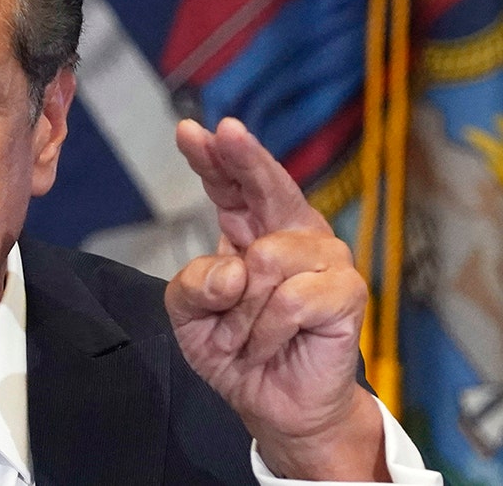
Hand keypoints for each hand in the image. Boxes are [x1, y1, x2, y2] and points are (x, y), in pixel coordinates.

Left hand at [166, 118, 387, 480]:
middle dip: (245, 158)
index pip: (229, 185)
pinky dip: (267, 329)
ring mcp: (324, 258)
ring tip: (245, 336)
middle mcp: (290, 234)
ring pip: (266, 260)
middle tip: (227, 133)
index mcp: (250, 230)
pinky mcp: (347, 291)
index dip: (213, 157)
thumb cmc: (234, 350)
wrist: (272, 403)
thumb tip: (233, 271)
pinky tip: (270, 343)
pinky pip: (290, 298)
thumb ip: (192, 285)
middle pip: (267, 185)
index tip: (191, 131)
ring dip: (242, 311)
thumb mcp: (188, 315)